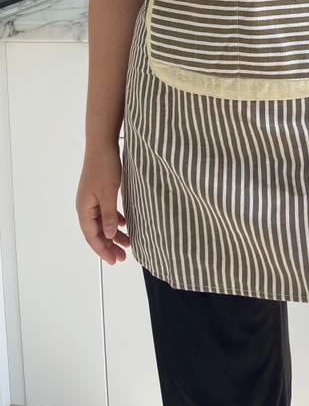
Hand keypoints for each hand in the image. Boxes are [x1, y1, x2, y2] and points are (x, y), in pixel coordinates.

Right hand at [76, 144, 130, 265]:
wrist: (102, 145)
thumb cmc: (104, 168)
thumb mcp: (108, 193)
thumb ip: (109, 215)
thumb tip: (109, 235)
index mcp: (84, 208)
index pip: (92, 236)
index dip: (103, 250)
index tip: (114, 261)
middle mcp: (86, 206)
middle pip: (97, 232)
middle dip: (109, 245)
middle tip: (122, 257)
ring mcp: (92, 199)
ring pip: (102, 222)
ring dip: (114, 234)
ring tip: (127, 244)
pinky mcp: (99, 192)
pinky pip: (106, 212)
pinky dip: (115, 220)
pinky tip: (125, 224)